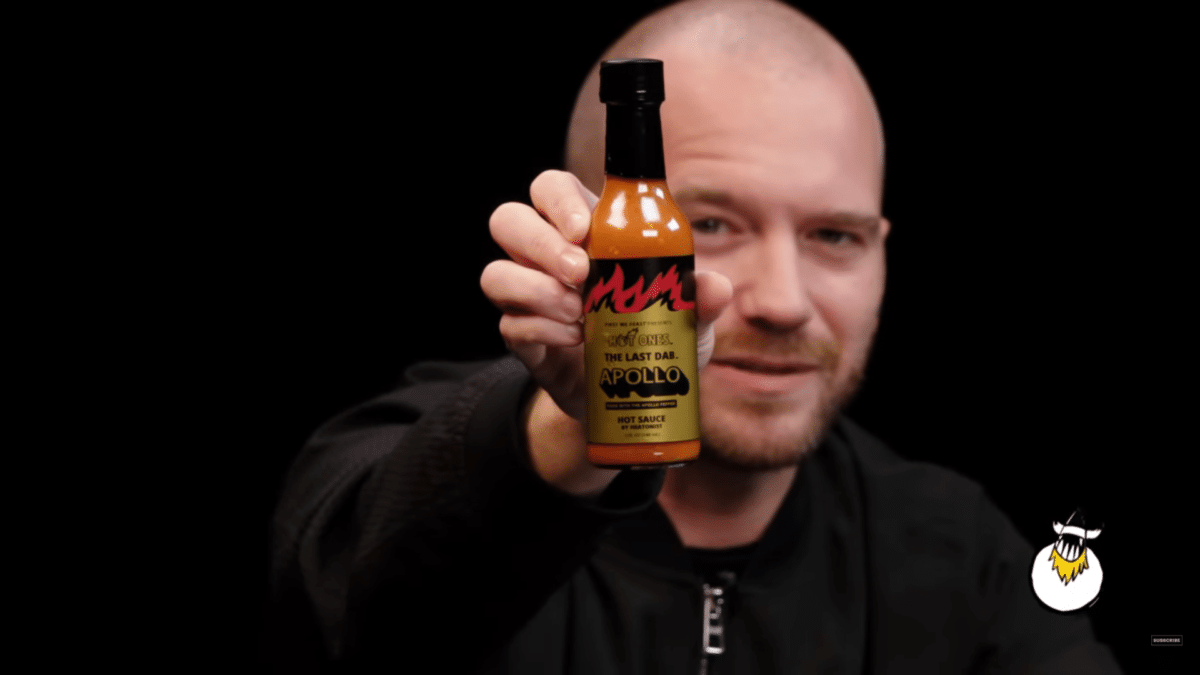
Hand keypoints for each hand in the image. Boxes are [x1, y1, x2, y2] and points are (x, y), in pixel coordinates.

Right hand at [482, 170, 731, 494]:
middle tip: (580, 273)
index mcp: (583, 231)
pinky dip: (540, 330)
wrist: (630, 397)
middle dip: (541, 243)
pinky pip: (509, 325)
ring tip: (578, 313)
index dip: (558, 201)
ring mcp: (528, 297)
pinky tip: (573, 340)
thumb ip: (700, 298)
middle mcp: (545, 256)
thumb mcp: (687, 319)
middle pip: (509, 220)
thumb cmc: (654, 337)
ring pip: (495, 273)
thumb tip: (714, 286)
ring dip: (534, 290)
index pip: (550, 189)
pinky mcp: (522, 339)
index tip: (585, 231)